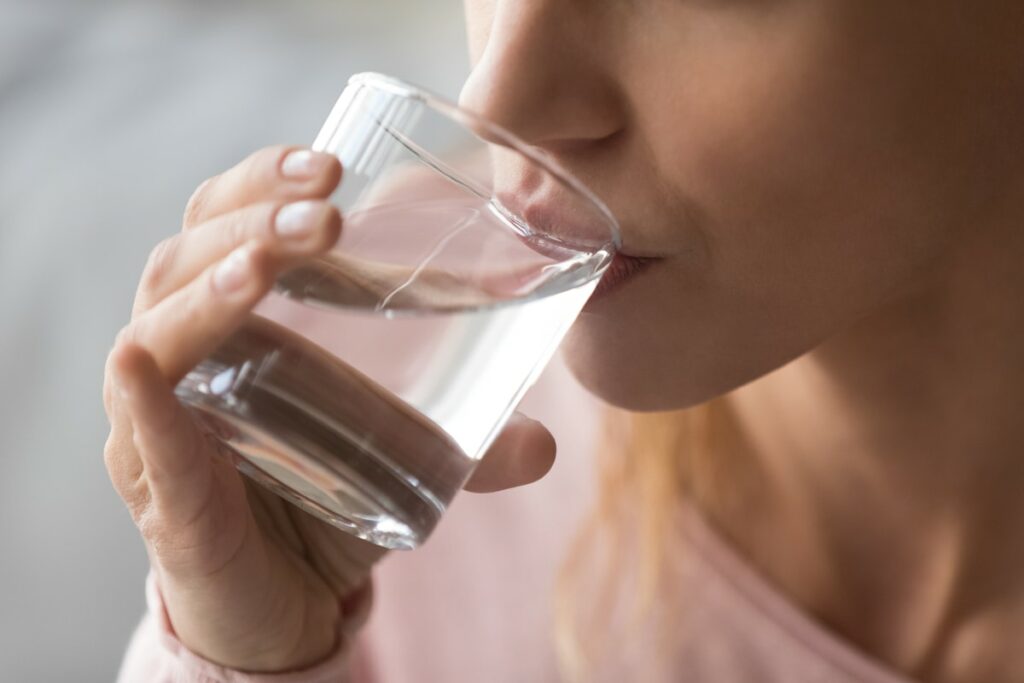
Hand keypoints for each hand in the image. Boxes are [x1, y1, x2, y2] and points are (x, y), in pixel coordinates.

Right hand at [102, 146, 556, 671]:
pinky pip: (141, 436)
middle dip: (253, 217)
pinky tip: (145, 366)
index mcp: (233, 320)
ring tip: (268, 263)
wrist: (282, 603)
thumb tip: (546, 444)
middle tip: (325, 203)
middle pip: (187, 254)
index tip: (333, 164)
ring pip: (156, 328)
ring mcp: (159, 423)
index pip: (224, 220)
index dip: (265, 181)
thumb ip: (469, 444)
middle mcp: (182, 356)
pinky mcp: (162, 494)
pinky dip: (144, 400)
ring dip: (210, 285)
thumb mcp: (400, 454)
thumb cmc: (324, 499)